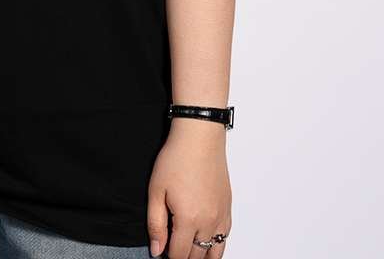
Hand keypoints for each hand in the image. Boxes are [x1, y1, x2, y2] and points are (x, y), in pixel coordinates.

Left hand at [146, 121, 231, 257]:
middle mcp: (209, 222)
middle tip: (172, 249)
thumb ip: (156, 224)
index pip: (179, 255)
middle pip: (197, 256)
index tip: (161, 252)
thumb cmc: (177, 158)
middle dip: (183, 257)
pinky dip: (216, 245)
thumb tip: (157, 250)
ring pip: (215, 252)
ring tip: (189, 252)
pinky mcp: (228, 208)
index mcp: (188, 219)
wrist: (199, 137)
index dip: (168, 257)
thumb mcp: (156, 190)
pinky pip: (225, 237)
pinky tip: (206, 242)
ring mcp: (221, 216)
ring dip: (201, 256)